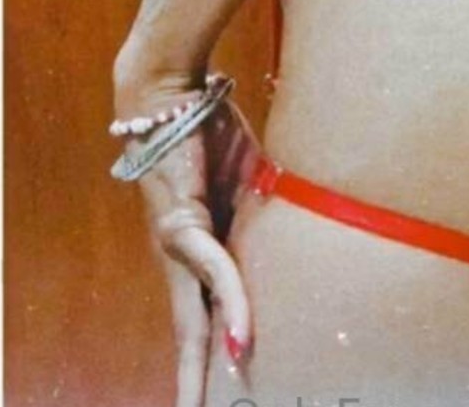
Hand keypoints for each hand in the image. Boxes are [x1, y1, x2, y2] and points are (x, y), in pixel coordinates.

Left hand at [134, 99, 261, 405]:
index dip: (214, 351)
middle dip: (196, 378)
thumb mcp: (249, 181)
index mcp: (201, 246)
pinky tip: (241, 336)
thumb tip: (298, 235)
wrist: (170, 93)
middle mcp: (183, 255)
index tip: (223, 385)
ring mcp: (177, 244)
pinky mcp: (177, 224)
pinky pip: (210, 269)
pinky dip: (229, 303)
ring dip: (202, 364)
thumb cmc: (208, 131)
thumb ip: (261, 214)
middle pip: (192, 330)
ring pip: (193, 317)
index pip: (208, 311)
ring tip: (210, 403)